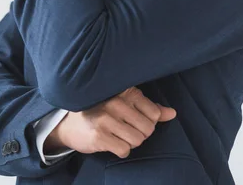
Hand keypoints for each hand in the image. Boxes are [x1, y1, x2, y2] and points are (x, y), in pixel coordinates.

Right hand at [43, 87, 176, 157]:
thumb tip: (173, 113)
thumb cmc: (101, 112)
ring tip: (117, 135)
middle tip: (124, 130)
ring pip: (137, 141)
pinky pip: (124, 150)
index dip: (147, 122)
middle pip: (148, 129)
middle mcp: (115, 102)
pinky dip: (120, 150)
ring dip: (129, 143)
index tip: (133, 120)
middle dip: (139, 134)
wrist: (70, 124)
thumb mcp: (126, 104)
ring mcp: (105, 118)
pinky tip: (110, 142)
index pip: (154, 113)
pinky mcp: (99, 135)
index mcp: (124, 91)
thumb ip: (150, 108)